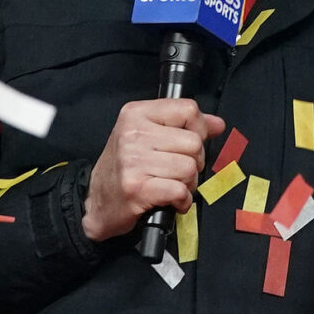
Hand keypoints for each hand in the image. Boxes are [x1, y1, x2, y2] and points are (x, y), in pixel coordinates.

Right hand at [82, 97, 225, 241]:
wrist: (95, 203)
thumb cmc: (125, 168)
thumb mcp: (149, 135)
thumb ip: (184, 126)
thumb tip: (217, 124)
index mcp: (136, 113)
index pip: (188, 109)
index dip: (199, 129)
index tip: (191, 143)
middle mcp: (133, 134)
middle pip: (194, 142)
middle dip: (194, 162)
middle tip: (178, 171)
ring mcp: (133, 161)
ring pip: (189, 168)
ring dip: (188, 183)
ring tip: (172, 185)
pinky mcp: (136, 188)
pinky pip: (179, 190)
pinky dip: (182, 200)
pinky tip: (172, 200)